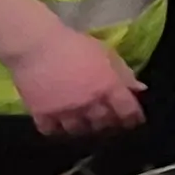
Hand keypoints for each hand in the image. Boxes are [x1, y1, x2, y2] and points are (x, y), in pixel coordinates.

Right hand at [4, 29, 145, 138]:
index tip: (134, 120)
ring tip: (82, 123)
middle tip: (108, 121)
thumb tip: (139, 89)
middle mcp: (89, 104)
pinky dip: (56, 129)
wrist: (35, 45)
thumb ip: (123, 72)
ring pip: (78, 130)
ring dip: (83, 128)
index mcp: (107, 86)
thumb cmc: (73, 44)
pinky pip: (51, 130)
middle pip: (103, 124)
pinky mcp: (42, 114)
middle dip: (108, 124)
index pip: (128, 110)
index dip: (133, 118)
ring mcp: (65, 111)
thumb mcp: (104, 52)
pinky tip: (57, 123)